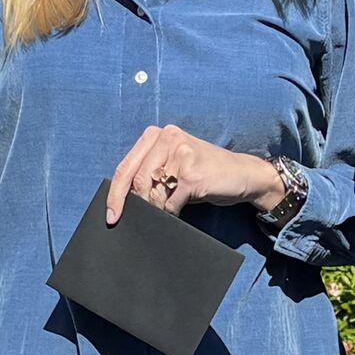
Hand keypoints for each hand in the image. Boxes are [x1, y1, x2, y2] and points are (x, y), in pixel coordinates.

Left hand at [105, 124, 281, 221]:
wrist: (243, 174)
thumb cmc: (205, 172)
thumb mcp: (174, 164)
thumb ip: (150, 172)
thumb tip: (124, 198)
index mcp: (157, 134)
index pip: (125, 166)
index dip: (115, 194)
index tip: (112, 215)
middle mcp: (167, 139)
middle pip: (136, 180)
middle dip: (136, 205)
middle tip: (136, 219)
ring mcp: (181, 155)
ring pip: (153, 192)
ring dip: (157, 209)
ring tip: (168, 208)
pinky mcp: (192, 174)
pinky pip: (170, 203)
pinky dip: (172, 212)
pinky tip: (181, 208)